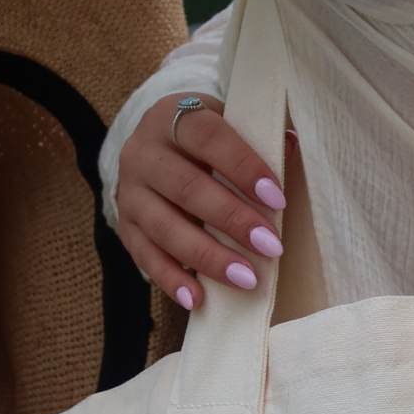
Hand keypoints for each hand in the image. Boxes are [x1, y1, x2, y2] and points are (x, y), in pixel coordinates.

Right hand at [115, 93, 285, 312]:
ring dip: (208, 256)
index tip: (278, 199)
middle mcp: (142, 152)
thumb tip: (289, 150)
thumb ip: (258, 135)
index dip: (243, 167)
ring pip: (164, 228)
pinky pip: (144, 256)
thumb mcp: (230, 121)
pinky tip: (198, 298)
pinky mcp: (124, 224)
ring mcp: (129, 191)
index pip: (207, 137)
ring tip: (247, 278)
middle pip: (186, 188)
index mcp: (172, 116)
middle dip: (232, 220)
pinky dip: (171, 279)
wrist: (157, 143)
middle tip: (271, 246)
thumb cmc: (208, 137)